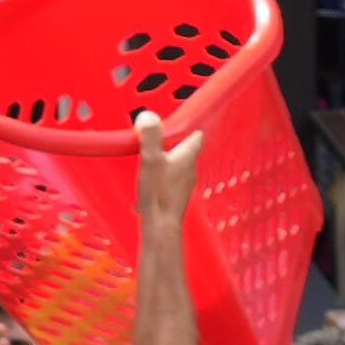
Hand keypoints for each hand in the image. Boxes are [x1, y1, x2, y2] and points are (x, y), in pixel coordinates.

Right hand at [129, 117, 201, 249]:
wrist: (161, 228)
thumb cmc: (158, 194)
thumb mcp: (151, 160)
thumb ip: (150, 136)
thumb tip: (147, 115)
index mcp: (187, 156)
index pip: (196, 137)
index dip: (189, 130)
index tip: (177, 126)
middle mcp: (191, 171)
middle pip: (186, 153)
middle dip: (174, 147)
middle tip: (157, 143)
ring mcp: (184, 187)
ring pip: (179, 169)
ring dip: (168, 165)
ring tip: (151, 164)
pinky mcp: (176, 201)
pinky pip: (172, 184)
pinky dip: (163, 181)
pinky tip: (151, 186)